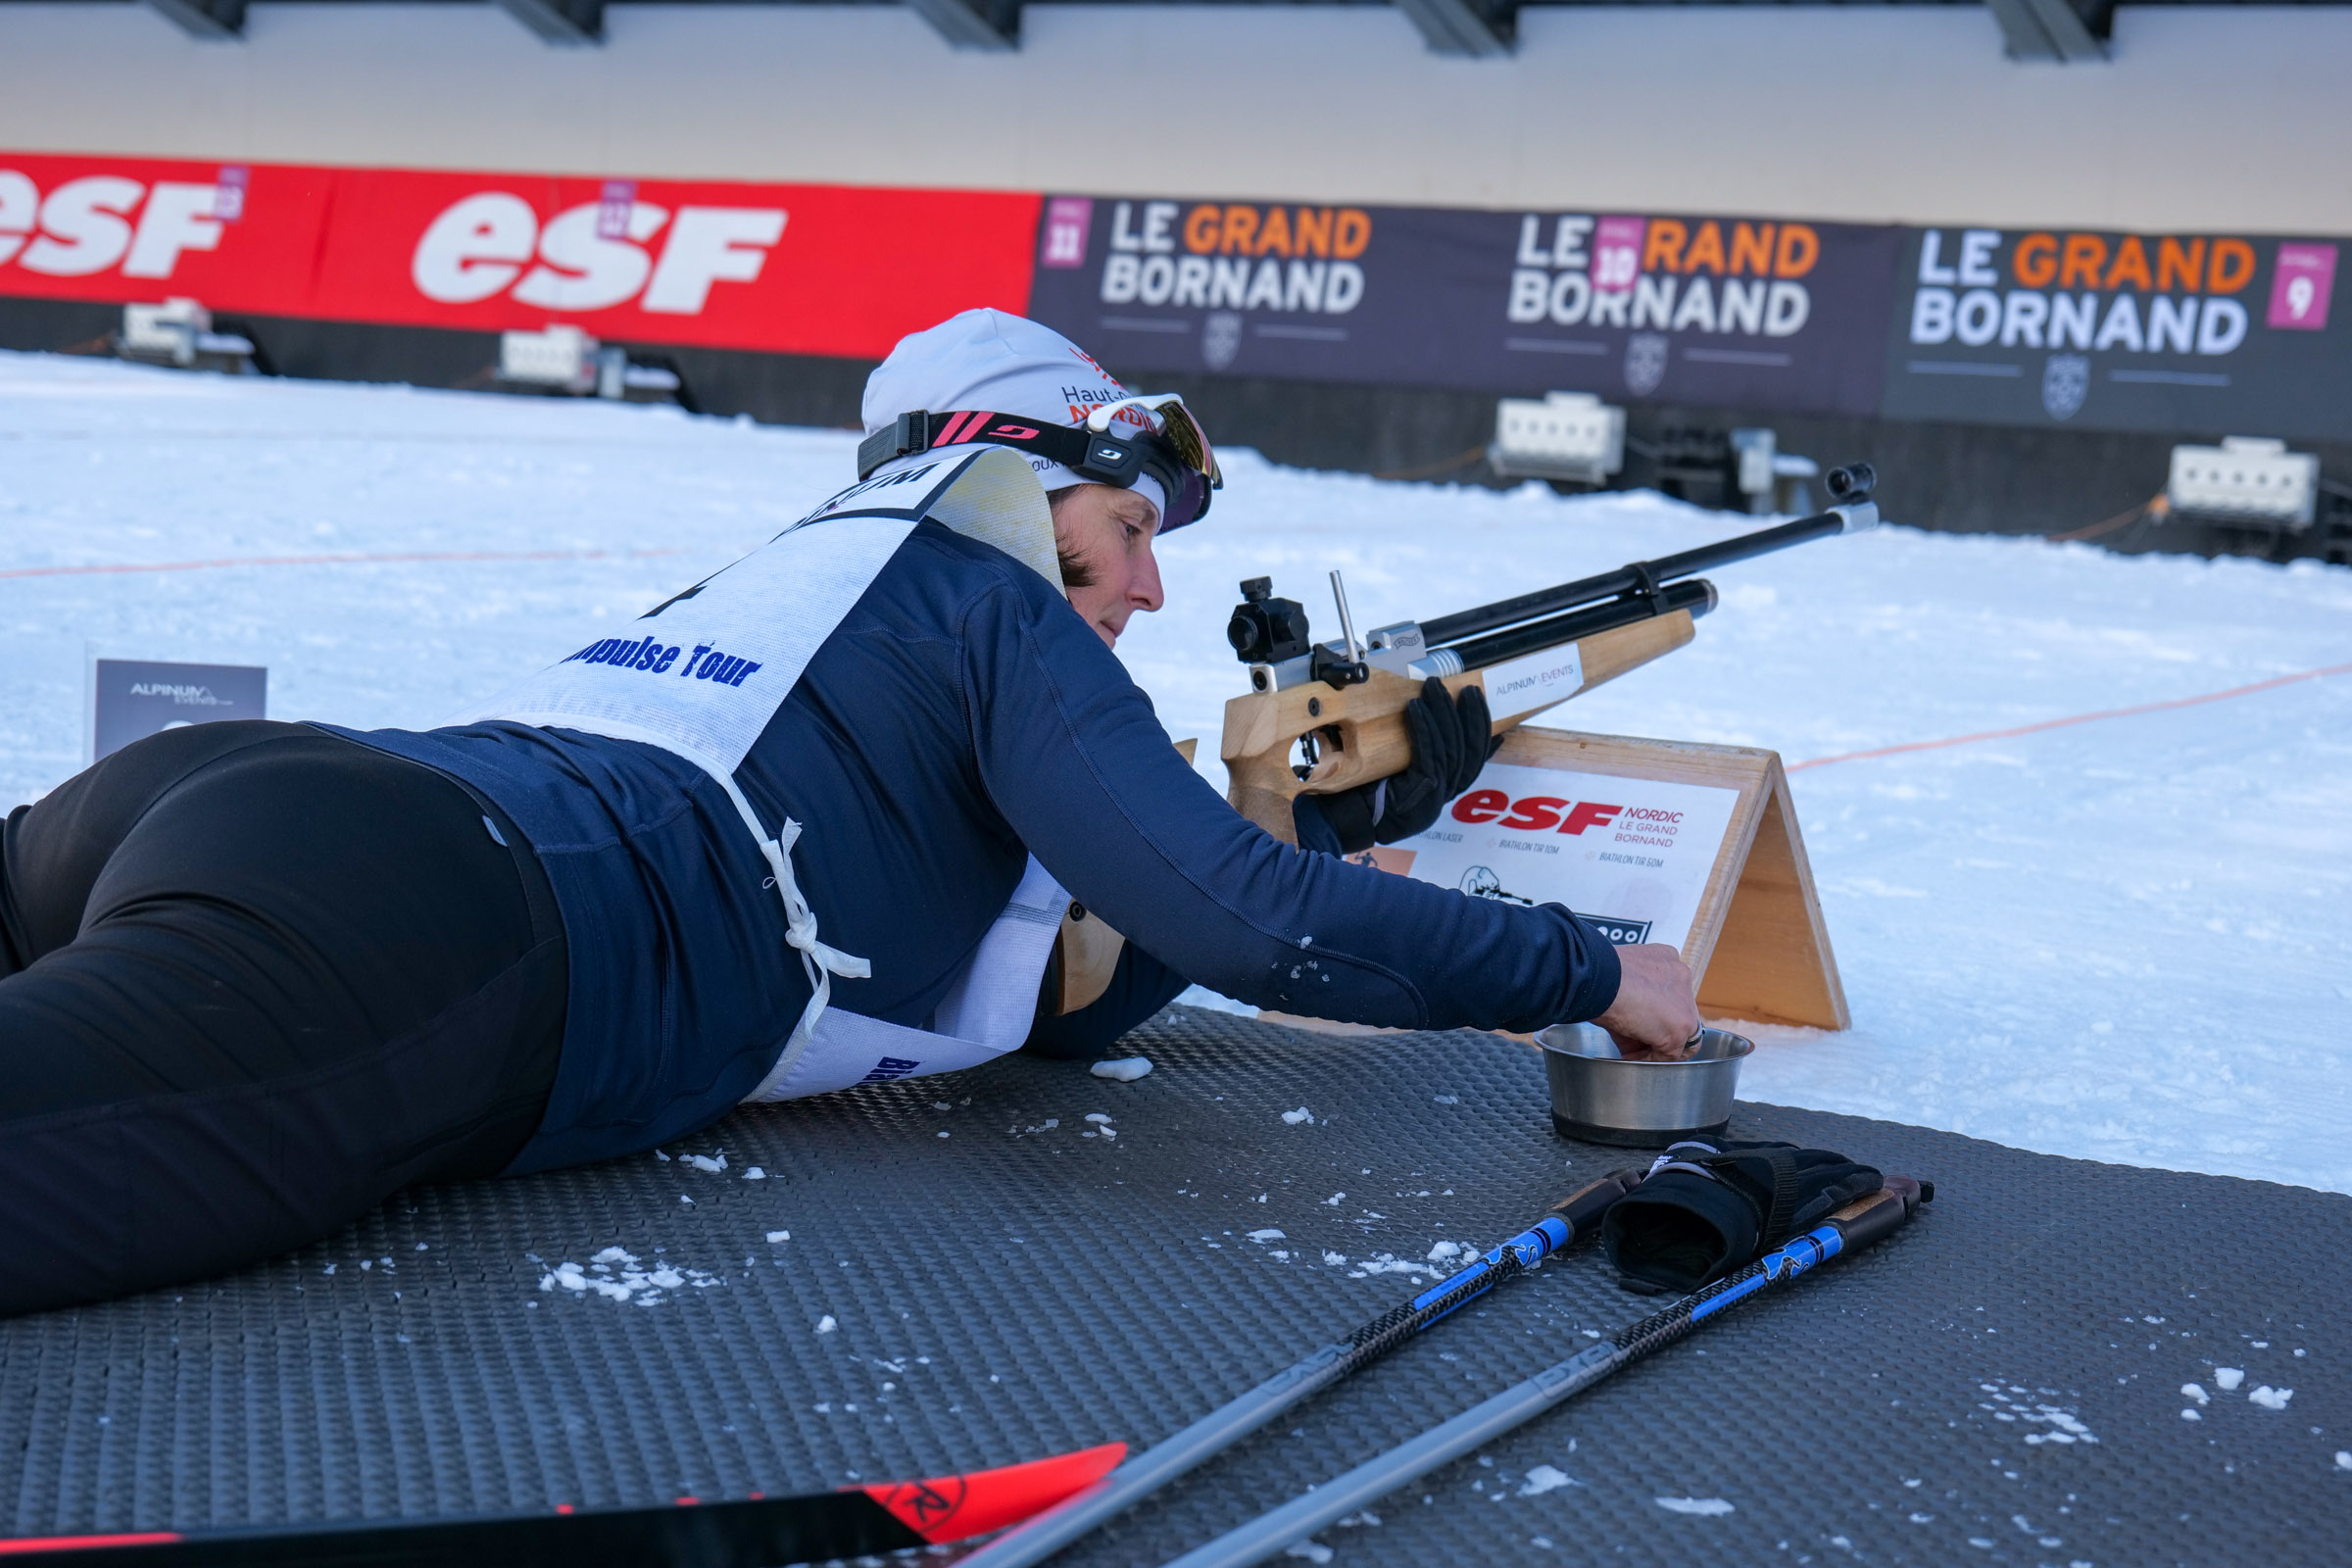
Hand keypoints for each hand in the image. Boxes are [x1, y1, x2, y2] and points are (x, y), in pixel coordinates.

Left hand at [1374, 677, 1500, 844]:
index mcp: (1445, 789)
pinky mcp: (1419, 792)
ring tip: (1434, 688)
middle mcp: (1445, 794)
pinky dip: (1424, 728)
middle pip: (1468, 750)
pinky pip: (1428, 755)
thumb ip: (1420, 754)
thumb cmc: (1369, 791)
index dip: (1483, 731)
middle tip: (1467, 688)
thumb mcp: (1401, 770)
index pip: (1476, 758)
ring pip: (1451, 749)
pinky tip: (1416, 707)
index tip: (1482, 705)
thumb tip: (1428, 718)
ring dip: (1443, 713)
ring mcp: (1435, 796)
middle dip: (1470, 715)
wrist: (1347, 819)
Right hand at [1593, 943, 1699, 1058]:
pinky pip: (1669, 1052)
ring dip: (1658, 1047)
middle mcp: (1681, 976)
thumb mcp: (1619, 985)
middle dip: (1657, 1031)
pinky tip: (1631, 1058)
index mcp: (1666, 959)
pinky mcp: (1680, 1026)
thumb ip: (1633, 1005)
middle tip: (1635, 1043)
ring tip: (1633, 1055)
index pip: (1670, 993)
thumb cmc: (1597, 975)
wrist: (1596, 978)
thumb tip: (1629, 1031)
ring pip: (1681, 1035)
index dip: (1653, 1013)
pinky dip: (1651, 1060)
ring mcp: (1684, 1002)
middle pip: (1677, 1014)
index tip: (1637, 1023)